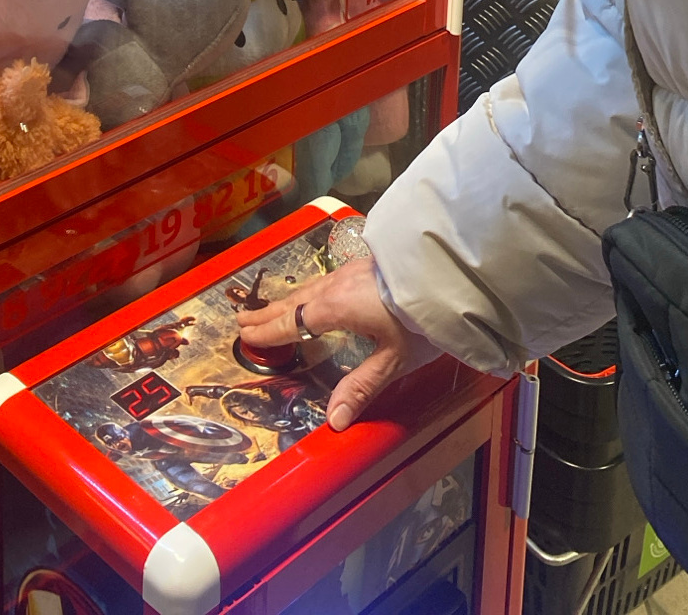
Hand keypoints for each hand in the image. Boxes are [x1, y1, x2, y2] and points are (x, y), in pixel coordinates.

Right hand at [236, 256, 437, 431]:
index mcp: (337, 308)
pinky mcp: (364, 265)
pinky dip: (306, 292)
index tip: (246, 335)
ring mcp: (350, 271)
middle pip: (295, 301)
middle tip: (243, 320)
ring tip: (270, 308)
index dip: (269, 330)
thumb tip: (332, 422)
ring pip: (309, 288)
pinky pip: (323, 281)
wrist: (445, 274)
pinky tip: (314, 294)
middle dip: (269, 313)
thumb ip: (361, 387)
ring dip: (285, 301)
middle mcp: (336, 286)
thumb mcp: (393, 361)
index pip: (294, 321)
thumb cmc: (420, 320)